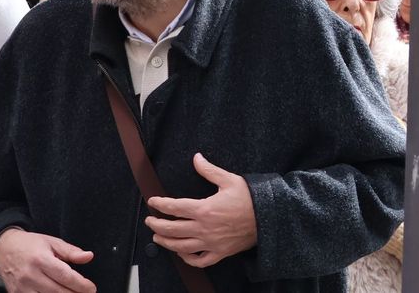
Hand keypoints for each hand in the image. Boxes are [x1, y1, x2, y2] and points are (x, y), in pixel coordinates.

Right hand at [0, 229, 95, 292]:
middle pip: (57, 291)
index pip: (64, 276)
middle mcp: (30, 276)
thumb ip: (71, 251)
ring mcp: (21, 288)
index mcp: (41, 260)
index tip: (92, 288)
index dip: (80, 285)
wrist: (2, 249)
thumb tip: (89, 257)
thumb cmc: (30, 245)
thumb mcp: (52, 242)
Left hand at [144, 153, 257, 267]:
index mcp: (205, 209)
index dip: (160, 204)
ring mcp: (211, 242)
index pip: (174, 207)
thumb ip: (209, 170)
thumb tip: (196, 158)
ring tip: (158, 238)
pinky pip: (199, 260)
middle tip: (150, 221)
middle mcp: (204, 228)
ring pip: (181, 247)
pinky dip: (187, 259)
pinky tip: (182, 254)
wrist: (268, 217)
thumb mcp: (229, 180)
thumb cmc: (250, 198)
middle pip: (172, 230)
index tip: (153, 202)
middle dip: (156, 225)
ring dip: (166, 243)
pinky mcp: (219, 252)